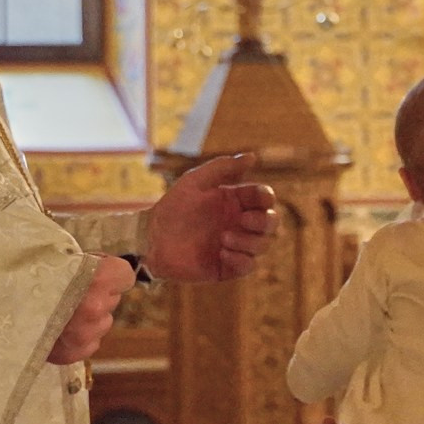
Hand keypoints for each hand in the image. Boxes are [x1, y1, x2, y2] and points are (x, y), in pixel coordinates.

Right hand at [49, 255, 134, 364]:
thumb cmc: (19, 274)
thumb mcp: (50, 255)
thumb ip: (78, 261)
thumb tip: (98, 263)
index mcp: (93, 279)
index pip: (125, 274)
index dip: (109, 270)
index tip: (92, 270)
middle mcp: (95, 308)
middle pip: (112, 299)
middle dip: (95, 293)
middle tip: (66, 289)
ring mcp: (85, 335)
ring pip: (102, 322)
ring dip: (87, 317)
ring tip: (57, 311)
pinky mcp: (73, 353)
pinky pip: (89, 343)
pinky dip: (78, 337)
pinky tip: (54, 329)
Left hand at [146, 154, 279, 282]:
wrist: (152, 239)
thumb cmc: (172, 207)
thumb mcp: (195, 181)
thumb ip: (223, 167)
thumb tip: (253, 156)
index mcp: (235, 201)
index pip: (264, 198)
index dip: (266, 198)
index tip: (258, 198)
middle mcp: (239, 223)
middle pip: (271, 223)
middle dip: (264, 222)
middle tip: (243, 220)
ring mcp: (235, 246)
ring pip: (262, 245)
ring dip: (248, 241)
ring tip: (223, 238)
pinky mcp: (227, 266)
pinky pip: (249, 266)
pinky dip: (241, 260)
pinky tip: (221, 253)